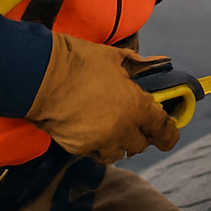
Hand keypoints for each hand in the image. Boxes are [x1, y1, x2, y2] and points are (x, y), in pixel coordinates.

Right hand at [25, 33, 180, 163]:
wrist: (41, 76)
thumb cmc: (78, 61)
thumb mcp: (114, 57)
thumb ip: (137, 66)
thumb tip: (151, 65)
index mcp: (135, 107)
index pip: (163, 130)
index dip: (169, 134)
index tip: (169, 133)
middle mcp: (121, 129)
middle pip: (140, 144)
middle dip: (141, 134)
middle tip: (135, 120)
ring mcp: (98, 141)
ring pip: (118, 153)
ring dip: (119, 143)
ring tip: (112, 127)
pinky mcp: (77, 147)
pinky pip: (94, 152)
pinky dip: (97, 144)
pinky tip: (91, 128)